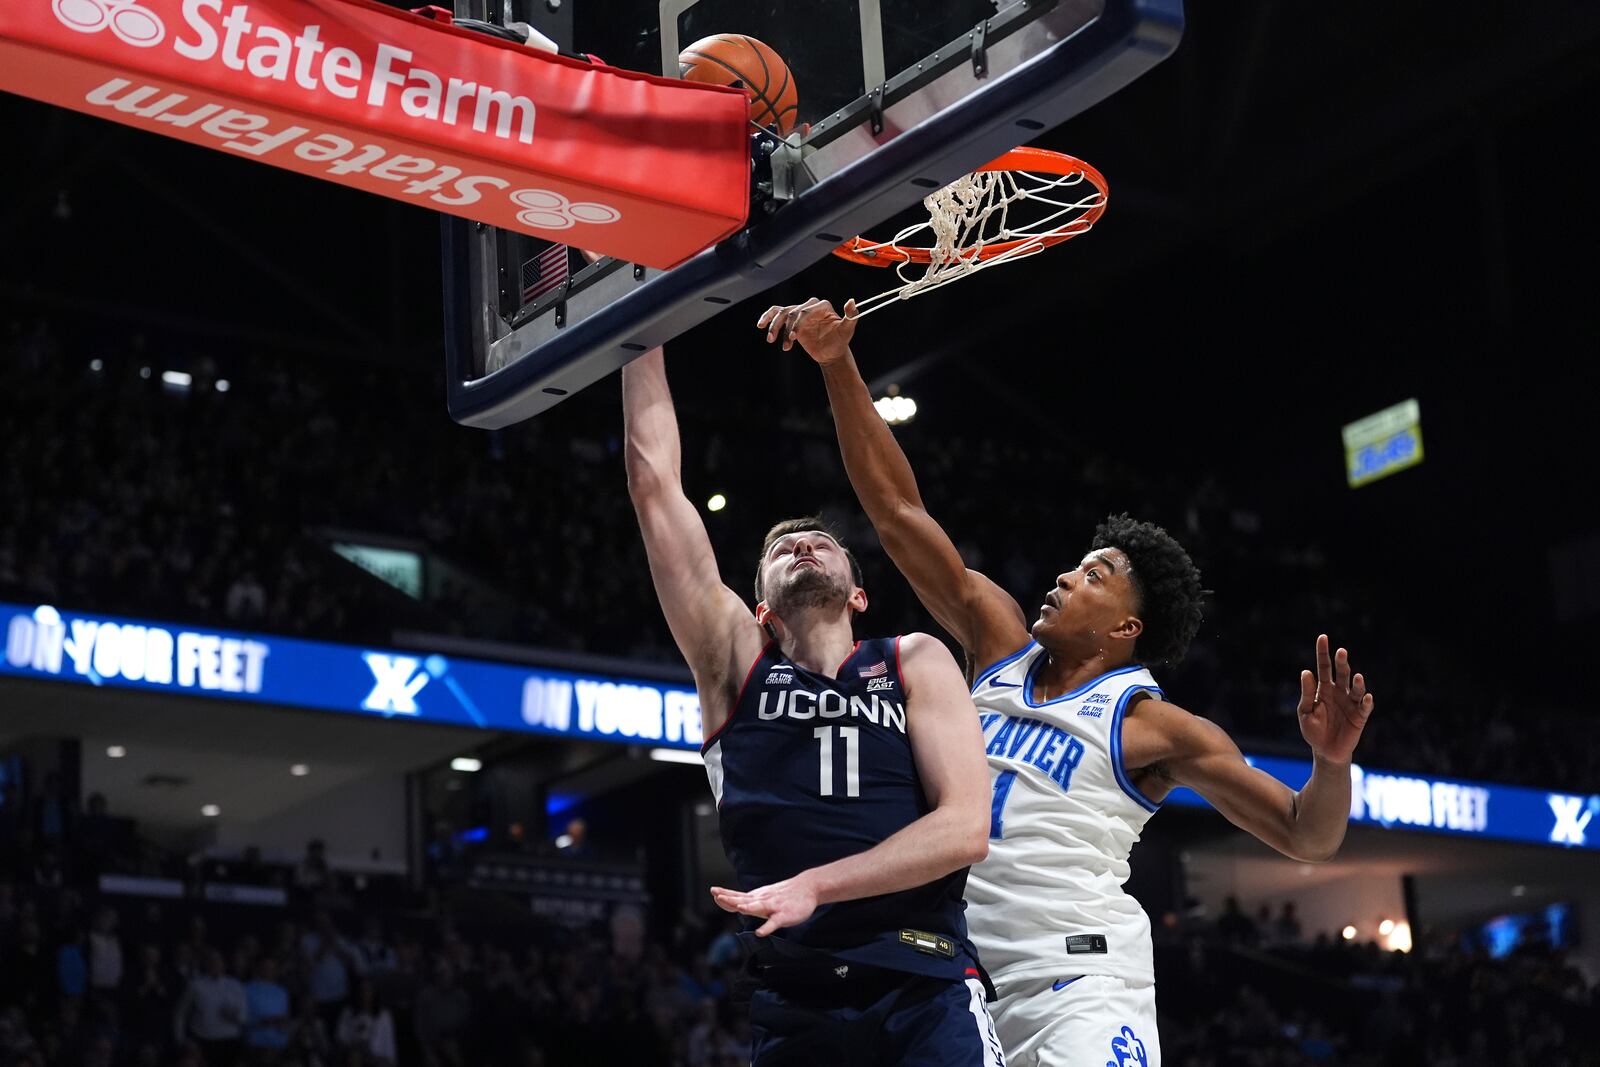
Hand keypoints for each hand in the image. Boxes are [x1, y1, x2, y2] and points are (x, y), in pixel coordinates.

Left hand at [709, 874, 819, 936]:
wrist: (808, 887)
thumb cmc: (784, 895)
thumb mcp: (765, 896)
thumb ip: (751, 901)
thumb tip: (734, 906)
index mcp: (757, 897)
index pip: (738, 896)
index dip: (726, 895)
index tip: (713, 892)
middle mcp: (762, 900)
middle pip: (744, 900)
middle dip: (730, 898)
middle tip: (717, 895)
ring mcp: (773, 907)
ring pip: (759, 907)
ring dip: (749, 908)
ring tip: (740, 908)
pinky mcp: (784, 915)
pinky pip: (774, 922)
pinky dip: (767, 928)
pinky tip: (760, 933)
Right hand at [757, 298, 857, 364]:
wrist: (831, 353)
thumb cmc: (840, 341)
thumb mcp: (847, 331)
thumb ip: (851, 316)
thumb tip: (851, 301)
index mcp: (822, 306)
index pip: (805, 311)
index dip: (797, 323)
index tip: (794, 337)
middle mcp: (810, 306)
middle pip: (792, 312)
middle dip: (786, 328)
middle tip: (786, 344)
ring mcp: (799, 312)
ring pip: (782, 313)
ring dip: (775, 326)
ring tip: (770, 340)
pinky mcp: (791, 320)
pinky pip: (777, 314)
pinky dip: (768, 319)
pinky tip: (761, 326)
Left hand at [1297, 634, 1373, 762]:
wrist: (1325, 751)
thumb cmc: (1313, 730)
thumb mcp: (1305, 712)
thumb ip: (1307, 694)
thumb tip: (1306, 672)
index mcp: (1323, 689)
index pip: (1323, 667)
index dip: (1323, 653)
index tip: (1323, 637)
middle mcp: (1339, 692)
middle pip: (1341, 674)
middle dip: (1342, 663)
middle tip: (1341, 652)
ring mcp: (1350, 703)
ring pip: (1356, 688)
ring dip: (1357, 682)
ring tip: (1357, 676)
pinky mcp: (1360, 716)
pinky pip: (1364, 707)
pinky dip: (1366, 702)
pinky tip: (1367, 697)